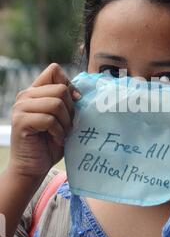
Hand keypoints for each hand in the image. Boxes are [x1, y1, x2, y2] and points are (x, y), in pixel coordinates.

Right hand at [8, 63, 79, 179]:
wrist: (33, 166)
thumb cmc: (51, 142)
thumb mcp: (63, 117)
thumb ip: (67, 102)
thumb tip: (80, 93)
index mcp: (37, 91)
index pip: (54, 70)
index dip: (70, 85)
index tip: (76, 101)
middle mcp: (26, 95)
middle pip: (60, 89)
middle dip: (70, 110)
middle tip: (68, 125)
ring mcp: (21, 107)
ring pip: (56, 104)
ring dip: (65, 122)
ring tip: (63, 133)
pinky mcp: (21, 121)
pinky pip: (49, 120)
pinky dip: (58, 132)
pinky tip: (57, 139)